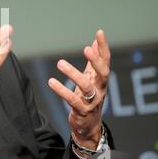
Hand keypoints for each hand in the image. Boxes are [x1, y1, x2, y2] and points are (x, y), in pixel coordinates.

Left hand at [48, 29, 110, 149]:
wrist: (89, 126)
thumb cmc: (90, 98)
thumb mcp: (92, 77)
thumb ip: (94, 61)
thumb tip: (95, 41)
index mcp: (102, 79)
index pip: (106, 60)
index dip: (104, 47)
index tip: (99, 32)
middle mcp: (101, 89)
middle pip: (103, 73)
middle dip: (96, 61)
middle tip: (86, 49)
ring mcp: (93, 101)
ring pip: (86, 86)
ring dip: (73, 74)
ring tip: (60, 62)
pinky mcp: (82, 111)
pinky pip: (72, 100)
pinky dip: (62, 90)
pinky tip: (51, 82)